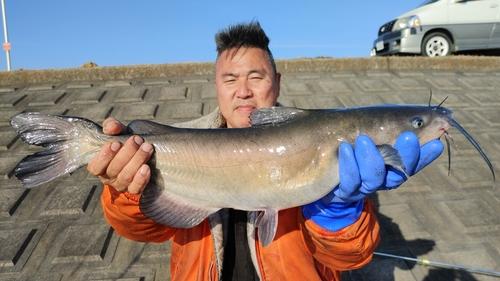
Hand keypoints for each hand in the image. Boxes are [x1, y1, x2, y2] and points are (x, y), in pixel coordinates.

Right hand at [87, 118, 153, 193]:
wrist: (139, 156)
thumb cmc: (124, 144)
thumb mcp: (117, 133)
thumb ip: (112, 126)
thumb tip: (112, 127)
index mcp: (100, 165)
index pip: (95, 166)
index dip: (104, 156)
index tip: (116, 143)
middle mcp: (108, 177)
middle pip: (114, 169)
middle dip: (127, 153)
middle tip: (137, 139)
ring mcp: (121, 184)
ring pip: (126, 176)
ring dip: (137, 160)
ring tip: (147, 147)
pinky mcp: (134, 189)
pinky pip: (136, 188)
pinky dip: (141, 178)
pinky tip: (146, 167)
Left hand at [302, 132, 443, 230]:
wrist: (325, 174)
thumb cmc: (352, 149)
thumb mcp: (372, 137)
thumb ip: (391, 129)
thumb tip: (421, 113)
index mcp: (394, 167)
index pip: (415, 162)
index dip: (425, 155)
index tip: (436, 142)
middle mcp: (383, 180)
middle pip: (400, 173)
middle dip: (405, 155)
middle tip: (408, 136)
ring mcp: (364, 188)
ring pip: (374, 178)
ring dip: (371, 158)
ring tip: (363, 139)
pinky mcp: (346, 192)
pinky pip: (350, 182)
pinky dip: (349, 165)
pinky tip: (345, 149)